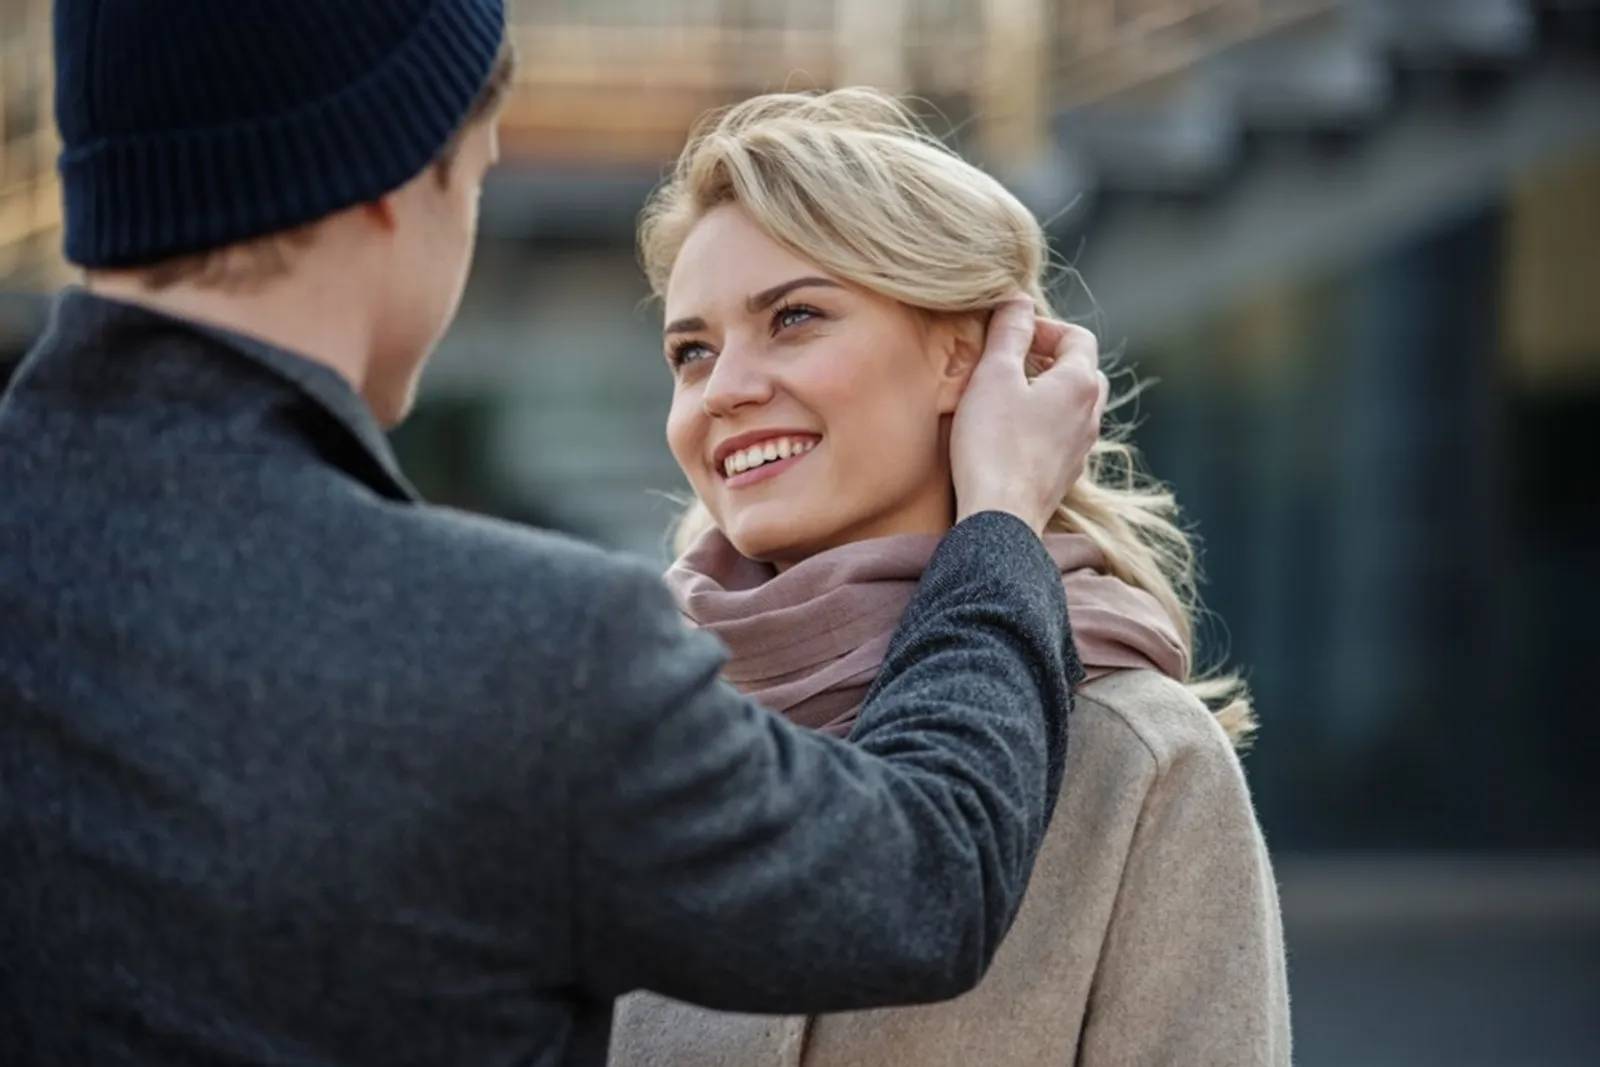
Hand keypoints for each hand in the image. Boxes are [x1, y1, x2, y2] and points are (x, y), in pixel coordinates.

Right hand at [951, 300, 1108, 533]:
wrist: (1000, 518)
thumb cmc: (993, 445)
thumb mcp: (993, 376)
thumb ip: (1009, 332)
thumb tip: (1018, 301)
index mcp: (1080, 383)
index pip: (1077, 336)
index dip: (1043, 327)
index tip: (1010, 333)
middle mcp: (1090, 414)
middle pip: (1082, 370)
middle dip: (1049, 359)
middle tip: (1012, 362)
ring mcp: (1080, 448)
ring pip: (1073, 405)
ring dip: (1046, 392)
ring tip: (1008, 397)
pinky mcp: (1064, 475)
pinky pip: (1061, 436)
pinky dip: (1042, 423)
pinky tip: (1010, 434)